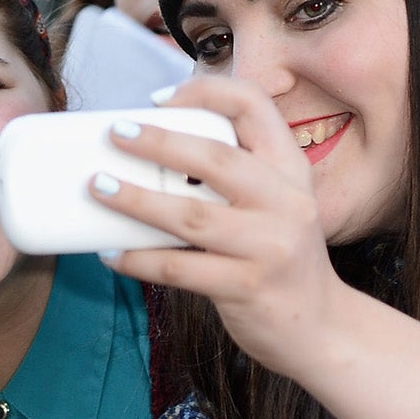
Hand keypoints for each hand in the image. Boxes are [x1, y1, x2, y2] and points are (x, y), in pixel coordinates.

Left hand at [94, 76, 345, 382]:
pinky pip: (180, 268)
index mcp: (291, 169)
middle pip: (215, 158)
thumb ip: (236, 179)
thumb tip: (157, 155)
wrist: (321, 327)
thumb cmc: (280, 259)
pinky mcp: (246, 287)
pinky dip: (139, 259)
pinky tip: (110, 252)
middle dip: (159, 141)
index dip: (206, 91)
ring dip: (137, 200)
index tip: (159, 98)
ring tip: (99, 188)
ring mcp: (268, 245)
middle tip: (115, 132)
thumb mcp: (276, 206)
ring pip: (190, 215)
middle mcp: (285, 201)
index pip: (255, 106)